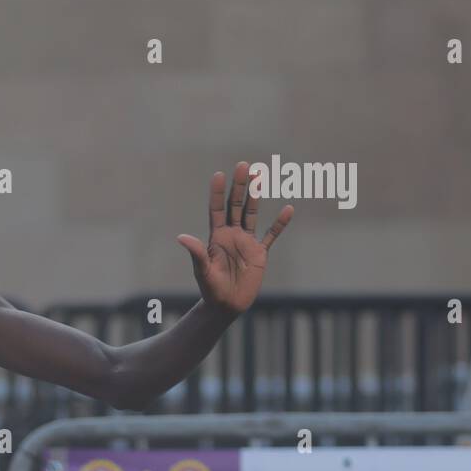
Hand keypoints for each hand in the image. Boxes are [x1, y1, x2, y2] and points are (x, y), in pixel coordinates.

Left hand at [177, 161, 293, 315]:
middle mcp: (231, 234)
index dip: (217, 192)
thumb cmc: (210, 289)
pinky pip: (272, 235)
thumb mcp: (202, 270)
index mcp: (216, 236)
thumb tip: (182, 237)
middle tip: (243, 165)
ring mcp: (246, 242)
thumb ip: (197, 253)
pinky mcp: (259, 253)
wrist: (226, 305)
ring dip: (256, 196)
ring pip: (252, 214)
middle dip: (239, 186)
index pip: (216, 209)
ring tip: (260, 176)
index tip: (219, 174)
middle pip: (236, 205)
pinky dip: (280, 223)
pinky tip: (288, 208)